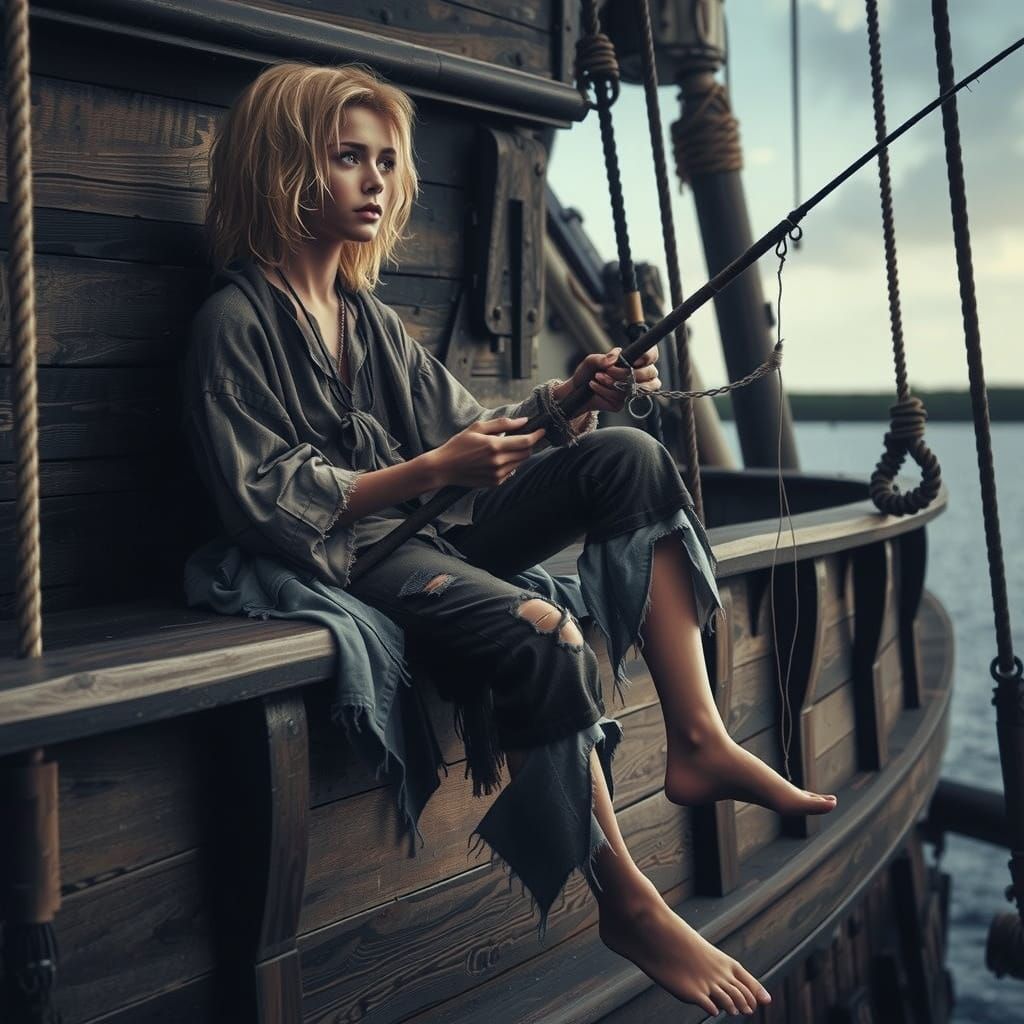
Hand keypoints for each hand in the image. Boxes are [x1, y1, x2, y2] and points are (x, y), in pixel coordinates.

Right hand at [429, 416, 545, 488]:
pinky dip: (510, 463)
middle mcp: (498, 462)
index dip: (536, 435)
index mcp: (494, 446)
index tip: (542, 430)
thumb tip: (523, 421)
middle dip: (528, 443)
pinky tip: (498, 458)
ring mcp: (497, 475)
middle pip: (526, 453)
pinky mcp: (495, 483)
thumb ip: (502, 424)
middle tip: (522, 435)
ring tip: (505, 446)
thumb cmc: (459, 445)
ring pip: (520, 462)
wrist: (444, 468)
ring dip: (519, 454)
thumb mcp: (477, 428)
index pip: (525, 442)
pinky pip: (511, 471)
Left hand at [558, 345, 660, 413]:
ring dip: (614, 382)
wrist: (576, 391)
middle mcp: (636, 375)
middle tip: (608, 370)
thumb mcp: (591, 361)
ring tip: (598, 377)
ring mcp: (631, 390)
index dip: (648, 357)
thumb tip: (614, 357)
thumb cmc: (587, 373)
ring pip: (635, 387)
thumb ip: (602, 357)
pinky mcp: (623, 402)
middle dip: (626, 372)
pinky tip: (595, 386)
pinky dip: (605, 391)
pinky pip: (620, 397)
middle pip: (650, 373)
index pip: (652, 355)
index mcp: (633, 360)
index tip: (635, 360)